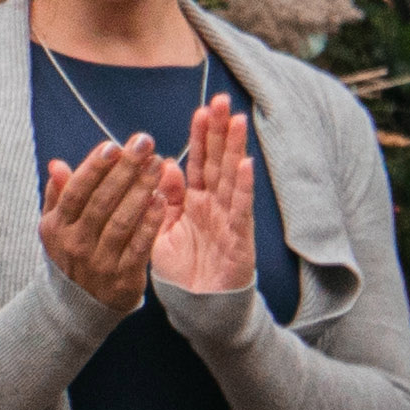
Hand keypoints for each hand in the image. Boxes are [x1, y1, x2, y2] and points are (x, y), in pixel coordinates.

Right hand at [40, 137, 167, 309]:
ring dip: (141, 190)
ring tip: (157, 165)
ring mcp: (99, 263)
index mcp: (57, 226)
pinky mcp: (123, 278)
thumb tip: (57, 164)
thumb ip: (58, 194)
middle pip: (101, 201)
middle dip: (125, 170)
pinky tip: (161, 200)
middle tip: (145, 144)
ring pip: (121, 221)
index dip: (95, 167)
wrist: (78, 307)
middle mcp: (75, 244)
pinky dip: (150, 223)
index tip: (114, 145)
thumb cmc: (72, 253)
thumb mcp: (57, 226)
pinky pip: (139, 246)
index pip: (76, 191)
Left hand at [153, 99, 261, 296]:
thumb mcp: (163, 231)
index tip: (201, 110)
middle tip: (222, 100)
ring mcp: (228, 218)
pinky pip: (241, 208)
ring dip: (235, 149)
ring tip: (237, 120)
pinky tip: (246, 164)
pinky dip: (244, 186)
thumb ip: (164, 200)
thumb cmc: (181, 272)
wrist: (198, 308)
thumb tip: (165, 166)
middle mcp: (214, 205)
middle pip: (218, 161)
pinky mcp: (239, 237)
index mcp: (193, 202)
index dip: (200, 137)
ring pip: (232, 177)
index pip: (197, 162)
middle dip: (220, 131)